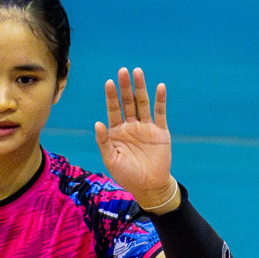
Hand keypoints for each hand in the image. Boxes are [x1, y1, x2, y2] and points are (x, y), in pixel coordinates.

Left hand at [94, 67, 174, 208]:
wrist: (148, 186)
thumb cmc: (127, 175)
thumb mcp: (111, 160)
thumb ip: (103, 141)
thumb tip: (97, 123)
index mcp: (117, 132)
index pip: (113, 110)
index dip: (111, 96)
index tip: (109, 83)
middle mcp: (131, 126)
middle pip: (127, 102)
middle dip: (125, 87)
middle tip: (123, 70)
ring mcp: (146, 127)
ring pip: (143, 103)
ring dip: (140, 88)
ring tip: (137, 72)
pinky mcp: (160, 131)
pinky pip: (160, 113)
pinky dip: (160, 100)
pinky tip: (160, 87)